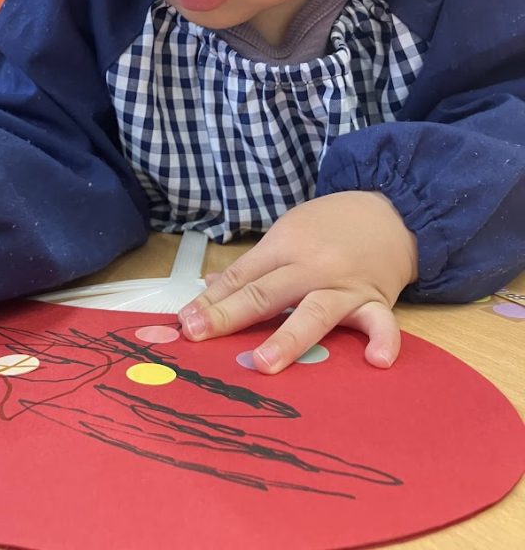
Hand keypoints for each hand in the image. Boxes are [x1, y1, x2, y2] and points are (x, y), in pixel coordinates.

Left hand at [178, 192, 418, 372]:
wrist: (389, 211)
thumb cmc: (330, 225)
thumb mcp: (287, 233)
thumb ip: (252, 265)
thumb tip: (210, 285)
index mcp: (284, 246)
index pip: (241, 277)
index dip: (212, 301)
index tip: (185, 322)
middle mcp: (311, 266)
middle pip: (266, 293)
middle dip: (230, 315)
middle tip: (198, 335)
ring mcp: (344, 284)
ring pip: (314, 311)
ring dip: (288, 337)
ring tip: (264, 363)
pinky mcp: (377, 299)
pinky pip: (381, 322)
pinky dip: (382, 340)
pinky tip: (376, 361)